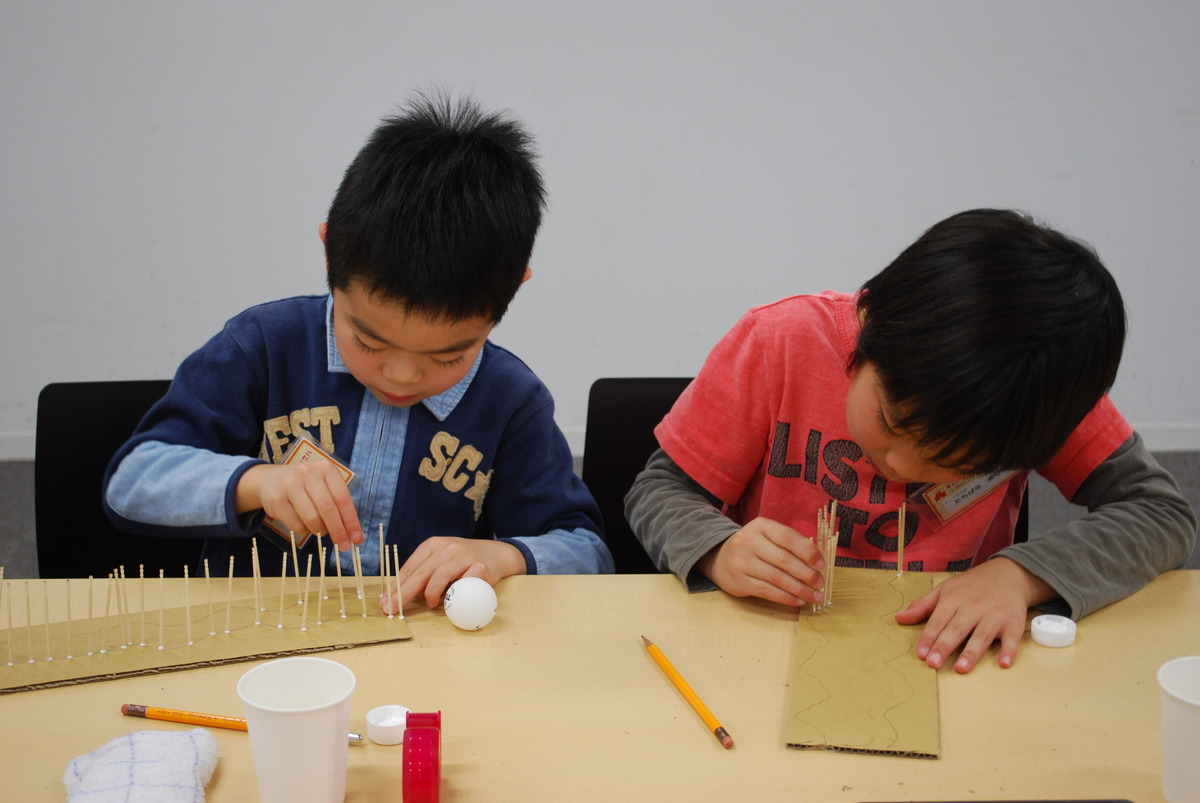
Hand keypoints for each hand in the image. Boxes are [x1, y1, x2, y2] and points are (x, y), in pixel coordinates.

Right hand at [235, 462, 363, 551]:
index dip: (351, 521)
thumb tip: (353, 535)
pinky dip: (304, 530)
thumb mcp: (323, 485)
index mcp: (325, 468)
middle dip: (338, 531)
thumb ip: (338, 505)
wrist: (270, 480)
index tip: (357, 538)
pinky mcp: (276, 499)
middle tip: (343, 546)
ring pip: (312, 518)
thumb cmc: (305, 486)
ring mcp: (290, 485)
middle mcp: (308, 473)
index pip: (343, 498)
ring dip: (320, 531)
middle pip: (328, 509)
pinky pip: (296, 524)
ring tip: (320, 530)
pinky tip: (304, 524)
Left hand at [380, 537, 525, 613]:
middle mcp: (447, 547)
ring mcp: (464, 555)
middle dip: (404, 593)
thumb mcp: (440, 561)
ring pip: (440, 575)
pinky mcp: (480, 567)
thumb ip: (423, 574)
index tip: (385, 602)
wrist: (496, 555)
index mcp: (433, 545)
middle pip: (421, 572)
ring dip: (431, 593)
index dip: (396, 586)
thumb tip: (396, 595)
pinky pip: (463, 583)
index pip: (410, 567)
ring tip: (431, 603)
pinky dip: (453, 594)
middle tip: (393, 609)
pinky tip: (450, 600)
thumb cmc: (463, 562)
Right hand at [695, 516, 825, 606]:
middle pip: (784, 560)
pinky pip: (768, 591)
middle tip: (820, 583)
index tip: (822, 565)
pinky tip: (798, 600)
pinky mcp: (739, 581)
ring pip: (777, 578)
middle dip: (807, 574)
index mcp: (761, 526)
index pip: (788, 538)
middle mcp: (749, 541)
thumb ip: (790, 543)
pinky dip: (786, 597)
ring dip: (800, 589)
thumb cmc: (754, 547)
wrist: (720, 558)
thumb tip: (817, 561)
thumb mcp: (768, 536)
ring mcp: (742, 562)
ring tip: (814, 596)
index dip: (808, 552)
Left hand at [895, 557, 1055, 672]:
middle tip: (933, 663)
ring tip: (960, 668)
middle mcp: (973, 607)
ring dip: (971, 652)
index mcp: (953, 599)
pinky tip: (1003, 663)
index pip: (938, 621)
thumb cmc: (971, 586)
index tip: (921, 654)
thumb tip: (899, 618)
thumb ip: (922, 606)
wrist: (1008, 574)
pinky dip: (1009, 650)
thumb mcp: (944, 590)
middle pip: (957, 629)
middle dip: (944, 646)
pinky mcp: (1013, 622)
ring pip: (981, 635)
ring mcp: (994, 615)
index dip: (929, 637)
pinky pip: (1011, 638)